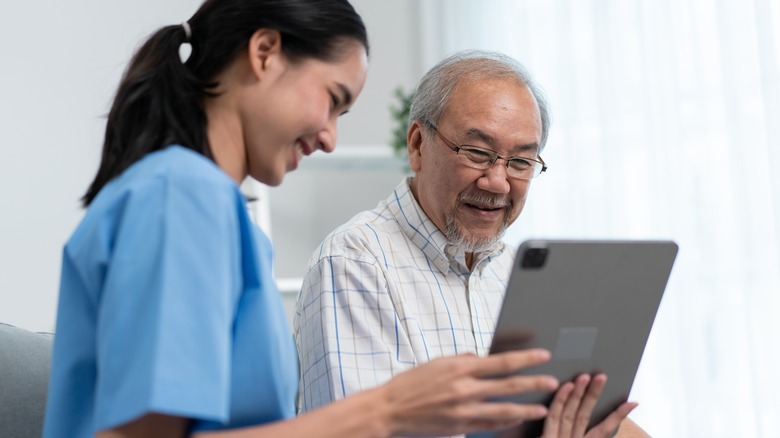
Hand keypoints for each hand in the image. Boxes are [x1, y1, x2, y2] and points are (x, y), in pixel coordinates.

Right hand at [380, 349, 559, 436]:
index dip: (526, 358)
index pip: (501, 361)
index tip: (543, 355)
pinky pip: (489, 425)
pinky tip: (517, 420)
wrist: (389, 410)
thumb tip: (481, 358)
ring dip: (526, 408)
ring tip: (542, 407)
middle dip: (534, 382)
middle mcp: (465, 388)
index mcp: (460, 367)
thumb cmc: (411, 384)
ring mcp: (463, 410)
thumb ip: (462, 361)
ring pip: (504, 409)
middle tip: (553, 381)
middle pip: (509, 385)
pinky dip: (505, 422)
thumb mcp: (437, 363)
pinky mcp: (460, 428)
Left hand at [541, 373, 636, 437]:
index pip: (604, 429)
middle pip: (585, 415)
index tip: (632, 403)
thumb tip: (584, 423)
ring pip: (571, 412)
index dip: (618, 415)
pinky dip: (560, 400)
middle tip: (602, 377)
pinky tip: (566, 386)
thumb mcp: (567, 436)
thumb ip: (575, 430)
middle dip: (594, 395)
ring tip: (586, 376)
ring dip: (579, 393)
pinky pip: (554, 416)